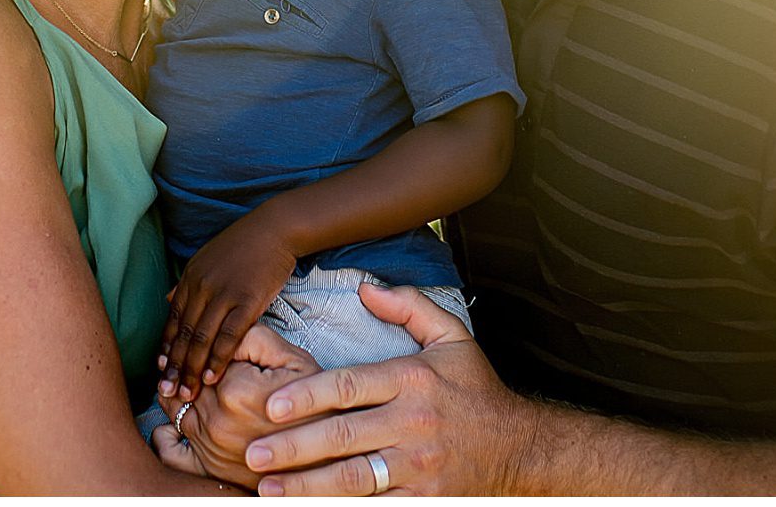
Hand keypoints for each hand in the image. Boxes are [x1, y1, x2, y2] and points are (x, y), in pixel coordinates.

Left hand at [150, 323, 321, 488]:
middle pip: (188, 379)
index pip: (207, 354)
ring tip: (187, 383)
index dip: (216, 348)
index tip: (229, 354)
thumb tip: (225, 331)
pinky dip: (165, 437)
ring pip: (173, 406)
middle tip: (207, 366)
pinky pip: (170, 450)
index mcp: (235, 391)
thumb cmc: (314, 407)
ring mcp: (208, 445)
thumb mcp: (294, 361)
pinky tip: (172, 426)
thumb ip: (256, 338)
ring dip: (177, 393)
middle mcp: (215, 420)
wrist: (326, 459)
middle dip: (195, 369)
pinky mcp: (206, 466)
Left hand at [158, 214, 296, 400]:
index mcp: (190, 279)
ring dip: (192, 370)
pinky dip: (217, 359)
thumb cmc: (243, 247)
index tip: (160, 373)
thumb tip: (169, 300)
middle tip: (166, 394)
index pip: (172, 321)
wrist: (274, 230)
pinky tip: (211, 378)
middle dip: (174, 367)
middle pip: (183, 334)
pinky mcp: (247, 301)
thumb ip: (188, 284)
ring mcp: (223, 294)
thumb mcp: (206, 259)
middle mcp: (201, 287)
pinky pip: (228, 336)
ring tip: (186, 395)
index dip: (166, 349)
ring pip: (201, 339)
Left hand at [243, 282, 540, 495]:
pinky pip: (376, 505)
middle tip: (253, 453)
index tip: (269, 405)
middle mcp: (414, 423)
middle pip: (342, 437)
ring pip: (353, 479)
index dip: (305, 396)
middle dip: (292, 447)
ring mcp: (420, 468)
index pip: (348, 386)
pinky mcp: (426, 500)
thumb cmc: (476, 391)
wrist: (522, 450)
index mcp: (412, 380)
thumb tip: (365, 289)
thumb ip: (409, 307)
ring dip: (306, 486)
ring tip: (267, 489)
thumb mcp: (452, 337)